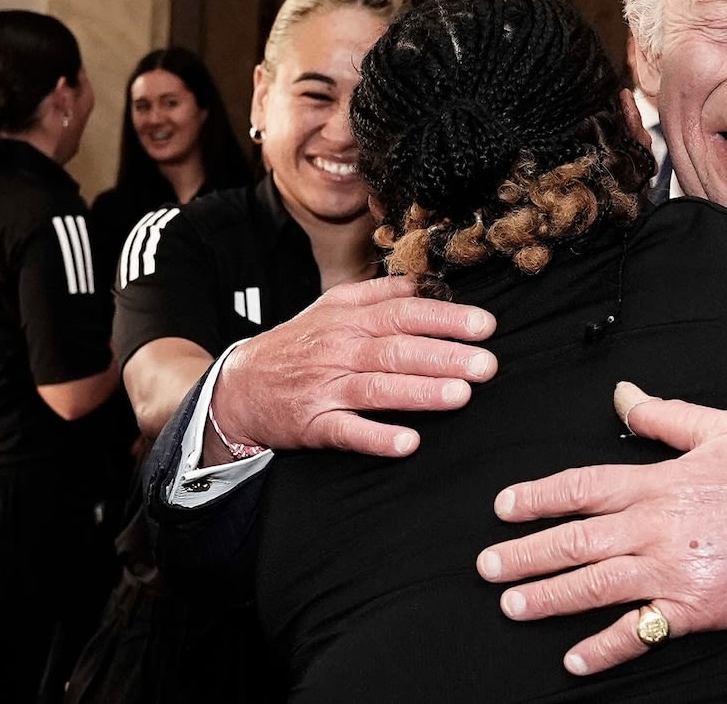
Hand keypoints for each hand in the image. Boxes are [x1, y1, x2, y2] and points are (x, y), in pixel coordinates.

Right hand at [206, 275, 497, 461]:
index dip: (446, 317)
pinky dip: (377, 438)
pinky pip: (347, 431)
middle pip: (397, 348)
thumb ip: (381, 294)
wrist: (239, 384)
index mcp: (350, 317)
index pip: (404, 312)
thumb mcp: (334, 307)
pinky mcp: (314, 424)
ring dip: (420, 392)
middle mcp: (340, 349)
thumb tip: (428, 284)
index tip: (485, 326)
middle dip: (445, 356)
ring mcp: (326, 387)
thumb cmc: (299, 344)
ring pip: (377, 388)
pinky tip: (408, 443)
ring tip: (460, 395)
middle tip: (486, 365)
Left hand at [475, 382, 726, 675]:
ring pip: (593, 585)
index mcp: (658, 482)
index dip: (537, 497)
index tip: (503, 507)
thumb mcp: (721, 429)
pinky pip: (636, 632)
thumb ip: (663, 415)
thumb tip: (622, 395)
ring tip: (511, 605)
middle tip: (487, 565)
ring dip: (547, 597)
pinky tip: (573, 658)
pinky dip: (602, 648)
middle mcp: (655, 527)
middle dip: (524, 553)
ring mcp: (671, 571)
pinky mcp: (692, 610)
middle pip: (574, 540)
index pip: (581, 488)